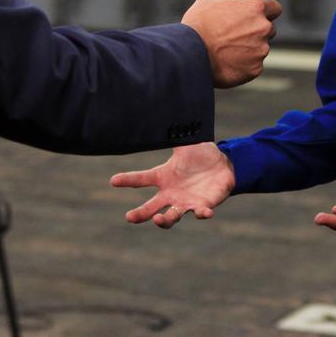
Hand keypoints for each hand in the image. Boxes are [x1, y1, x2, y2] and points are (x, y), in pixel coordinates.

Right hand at [110, 142, 234, 228]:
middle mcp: (171, 193)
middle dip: (140, 214)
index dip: (127, 180)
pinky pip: (200, 212)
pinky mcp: (202, 206)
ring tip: (158, 219)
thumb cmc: (201, 155)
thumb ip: (174, 136)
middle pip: (151, 207)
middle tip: (129, 217)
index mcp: (164, 177)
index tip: (113, 180)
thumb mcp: (186, 144)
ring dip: (164, 220)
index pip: (142, 179)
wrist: (222, 166)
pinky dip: (202, 214)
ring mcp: (185, 202)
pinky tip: (203, 213)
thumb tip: (159, 116)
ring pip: (171, 217)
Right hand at [180, 0, 281, 87]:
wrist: (189, 55)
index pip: (275, 8)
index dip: (266, 11)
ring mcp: (260, 50)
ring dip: (249, 48)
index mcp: (255, 9)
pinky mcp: (255, 69)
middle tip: (234, 34)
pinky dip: (243, 64)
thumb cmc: (197, 27)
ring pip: (260, 48)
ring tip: (226, 49)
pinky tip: (227, 61)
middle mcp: (262, 29)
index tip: (258, 16)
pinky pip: (253, 65)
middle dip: (256, 31)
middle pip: (269, 29)